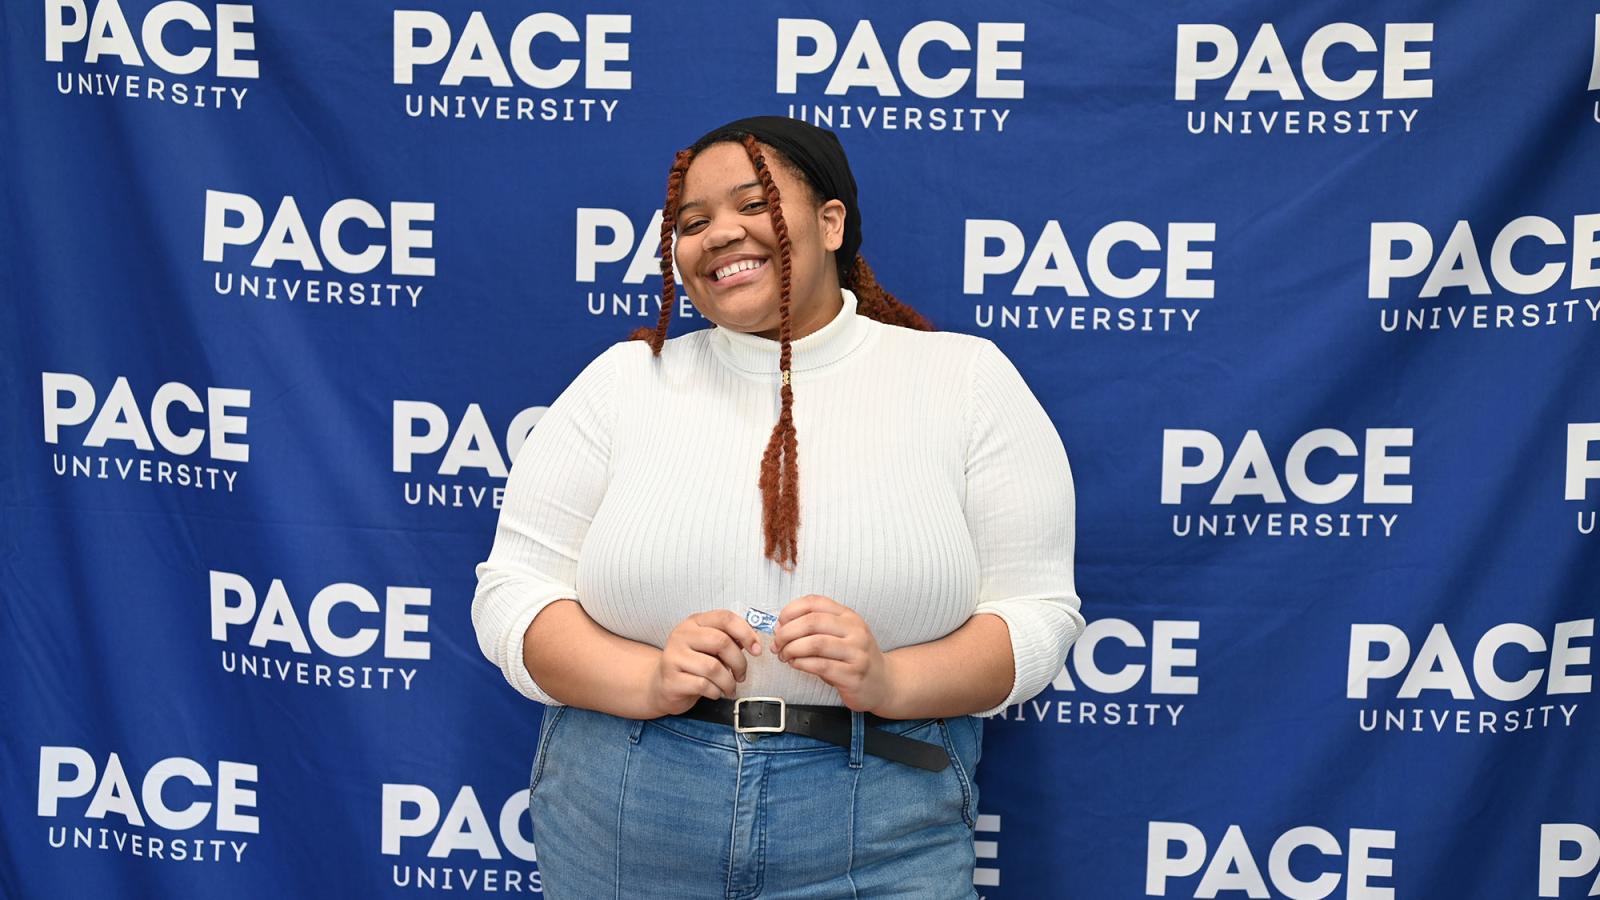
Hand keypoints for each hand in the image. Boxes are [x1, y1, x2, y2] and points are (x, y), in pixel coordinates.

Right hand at [646, 610, 762, 716]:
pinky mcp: (671, 679)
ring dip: (728, 682)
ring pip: (713, 667)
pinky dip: (716, 692)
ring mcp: (674, 657)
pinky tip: (715, 692)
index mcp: (694, 622)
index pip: (725, 618)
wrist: (662, 685)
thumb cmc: (691, 665)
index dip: (746, 632)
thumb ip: (729, 640)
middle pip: (721, 642)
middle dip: (739, 662)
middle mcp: (682, 635)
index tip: (756, 649)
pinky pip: (703, 685)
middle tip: (742, 675)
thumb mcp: (709, 647)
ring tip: (729, 687)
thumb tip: (753, 642)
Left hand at [773, 594, 895, 713]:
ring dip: (792, 649)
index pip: (815, 602)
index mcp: (848, 616)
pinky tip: (796, 664)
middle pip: (812, 622)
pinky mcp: (853, 674)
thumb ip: (814, 628)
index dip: (791, 610)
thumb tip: (780, 627)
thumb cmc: (854, 658)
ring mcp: (856, 653)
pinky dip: (802, 664)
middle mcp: (855, 631)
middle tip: (777, 643)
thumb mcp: (840, 634)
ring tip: (785, 655)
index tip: (780, 622)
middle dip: (787, 632)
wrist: (883, 682)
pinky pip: (821, 666)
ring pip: (815, 643)